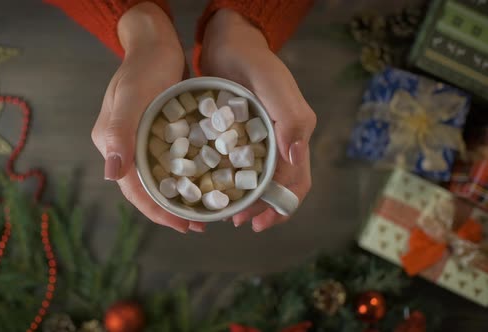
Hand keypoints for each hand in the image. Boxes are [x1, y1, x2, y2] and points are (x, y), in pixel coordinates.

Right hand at [91, 3, 204, 232]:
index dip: (157, 212)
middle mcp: (125, 147)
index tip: (183, 226)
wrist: (156, 42)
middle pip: (147, 190)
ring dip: (180, 196)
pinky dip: (186, 176)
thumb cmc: (144, 66)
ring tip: (205, 210)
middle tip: (200, 224)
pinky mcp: (157, 134)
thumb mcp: (133, 96)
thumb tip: (111, 175)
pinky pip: (171, 163)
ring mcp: (140, 141)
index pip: (133, 190)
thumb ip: (120, 132)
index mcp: (113, 144)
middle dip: (171, 210)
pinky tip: (205, 182)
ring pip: (160, 179)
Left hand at [201, 9, 316, 231]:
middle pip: (278, 186)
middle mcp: (280, 140)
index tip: (258, 223)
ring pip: (259, 179)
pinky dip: (232, 181)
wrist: (227, 41)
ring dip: (247, 199)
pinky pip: (240, 165)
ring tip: (227, 212)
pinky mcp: (241, 135)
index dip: (280, 206)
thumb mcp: (272, 84)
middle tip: (237, 221)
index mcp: (294, 134)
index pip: (296, 181)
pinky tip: (216, 188)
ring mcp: (260, 139)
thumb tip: (296, 159)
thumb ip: (291, 118)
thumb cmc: (252, 60)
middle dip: (262, 209)